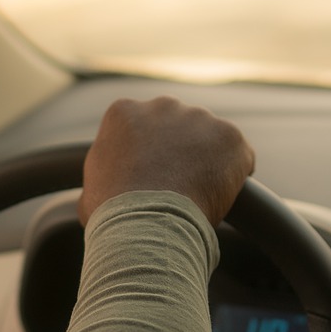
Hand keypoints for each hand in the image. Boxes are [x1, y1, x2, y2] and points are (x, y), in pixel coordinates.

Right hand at [79, 96, 255, 225]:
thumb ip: (105, 175)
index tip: (153, 176)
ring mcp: (199, 118)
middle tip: (179, 185)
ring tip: (199, 196)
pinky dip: (235, 175)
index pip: (144, 127)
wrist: (146, 225)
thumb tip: (105, 189)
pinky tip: (221, 197)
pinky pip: (239, 156)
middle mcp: (162, 106)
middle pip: (179, 125)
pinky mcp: (230, 136)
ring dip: (209, 161)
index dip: (151, 154)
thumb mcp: (91, 188)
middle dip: (181, 151)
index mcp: (125, 112)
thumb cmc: (112, 214)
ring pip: (210, 139)